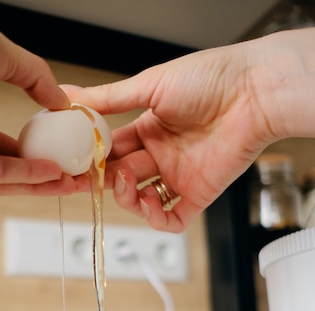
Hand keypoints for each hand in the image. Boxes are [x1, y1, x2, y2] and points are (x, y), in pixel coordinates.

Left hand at [0, 0, 77, 194]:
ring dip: (34, 183)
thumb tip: (61, 102)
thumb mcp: (1, 59)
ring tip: (66, 182)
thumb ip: (34, 80)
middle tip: (66, 179)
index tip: (53, 158)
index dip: (23, 155)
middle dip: (33, 178)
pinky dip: (23, 175)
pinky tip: (50, 173)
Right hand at [63, 28, 314, 231]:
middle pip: (122, 177)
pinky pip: (172, 219)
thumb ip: (109, 99)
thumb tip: (70, 98)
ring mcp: (179, 176)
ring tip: (126, 181)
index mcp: (149, 129)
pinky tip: (148, 203)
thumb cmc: (208, 79)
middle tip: (90, 176)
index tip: (76, 161)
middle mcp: (162, 155)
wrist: (252, 92)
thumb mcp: (150, 85)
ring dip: (126, 197)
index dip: (94, 159)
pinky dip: (156, 218)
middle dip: (104, 180)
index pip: (113, 151)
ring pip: (141, 200)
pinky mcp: (198, 194)